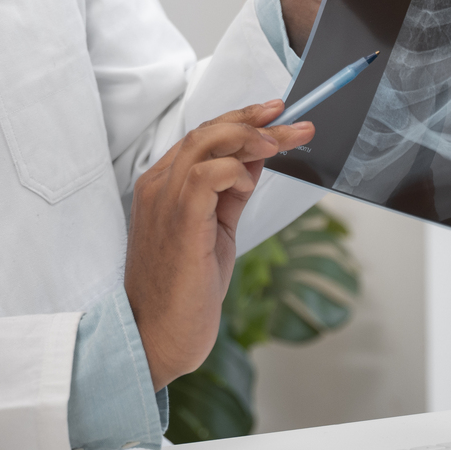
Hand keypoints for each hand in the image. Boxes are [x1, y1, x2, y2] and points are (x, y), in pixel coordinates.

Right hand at [123, 103, 314, 388]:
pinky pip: (206, 176)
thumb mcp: (215, 229)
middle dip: (253, 120)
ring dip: (248, 137)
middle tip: (292, 122)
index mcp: (163, 185)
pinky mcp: (180, 222)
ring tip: (278, 145)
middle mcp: (159, 186)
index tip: (276, 114)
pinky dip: (234, 171)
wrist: (157, 335)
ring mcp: (165, 201)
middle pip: (205, 132)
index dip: (241, 118)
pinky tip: (249, 185)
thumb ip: (231, 192)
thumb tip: (255, 159)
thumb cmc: (184, 290)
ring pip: (204, 144)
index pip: (201, 136)